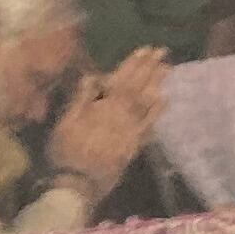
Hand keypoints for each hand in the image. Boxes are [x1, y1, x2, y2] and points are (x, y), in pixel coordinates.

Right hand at [44, 49, 170, 186]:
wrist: (78, 185)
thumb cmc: (66, 152)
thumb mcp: (66, 121)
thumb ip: (81, 98)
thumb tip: (94, 76)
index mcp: (104, 106)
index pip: (122, 79)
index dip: (134, 63)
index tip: (146, 48)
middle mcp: (122, 115)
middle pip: (139, 87)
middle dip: (150, 68)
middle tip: (163, 52)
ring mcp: (131, 130)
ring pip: (148, 103)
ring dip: (157, 84)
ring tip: (167, 69)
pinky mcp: (134, 145)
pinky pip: (149, 125)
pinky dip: (157, 112)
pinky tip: (164, 101)